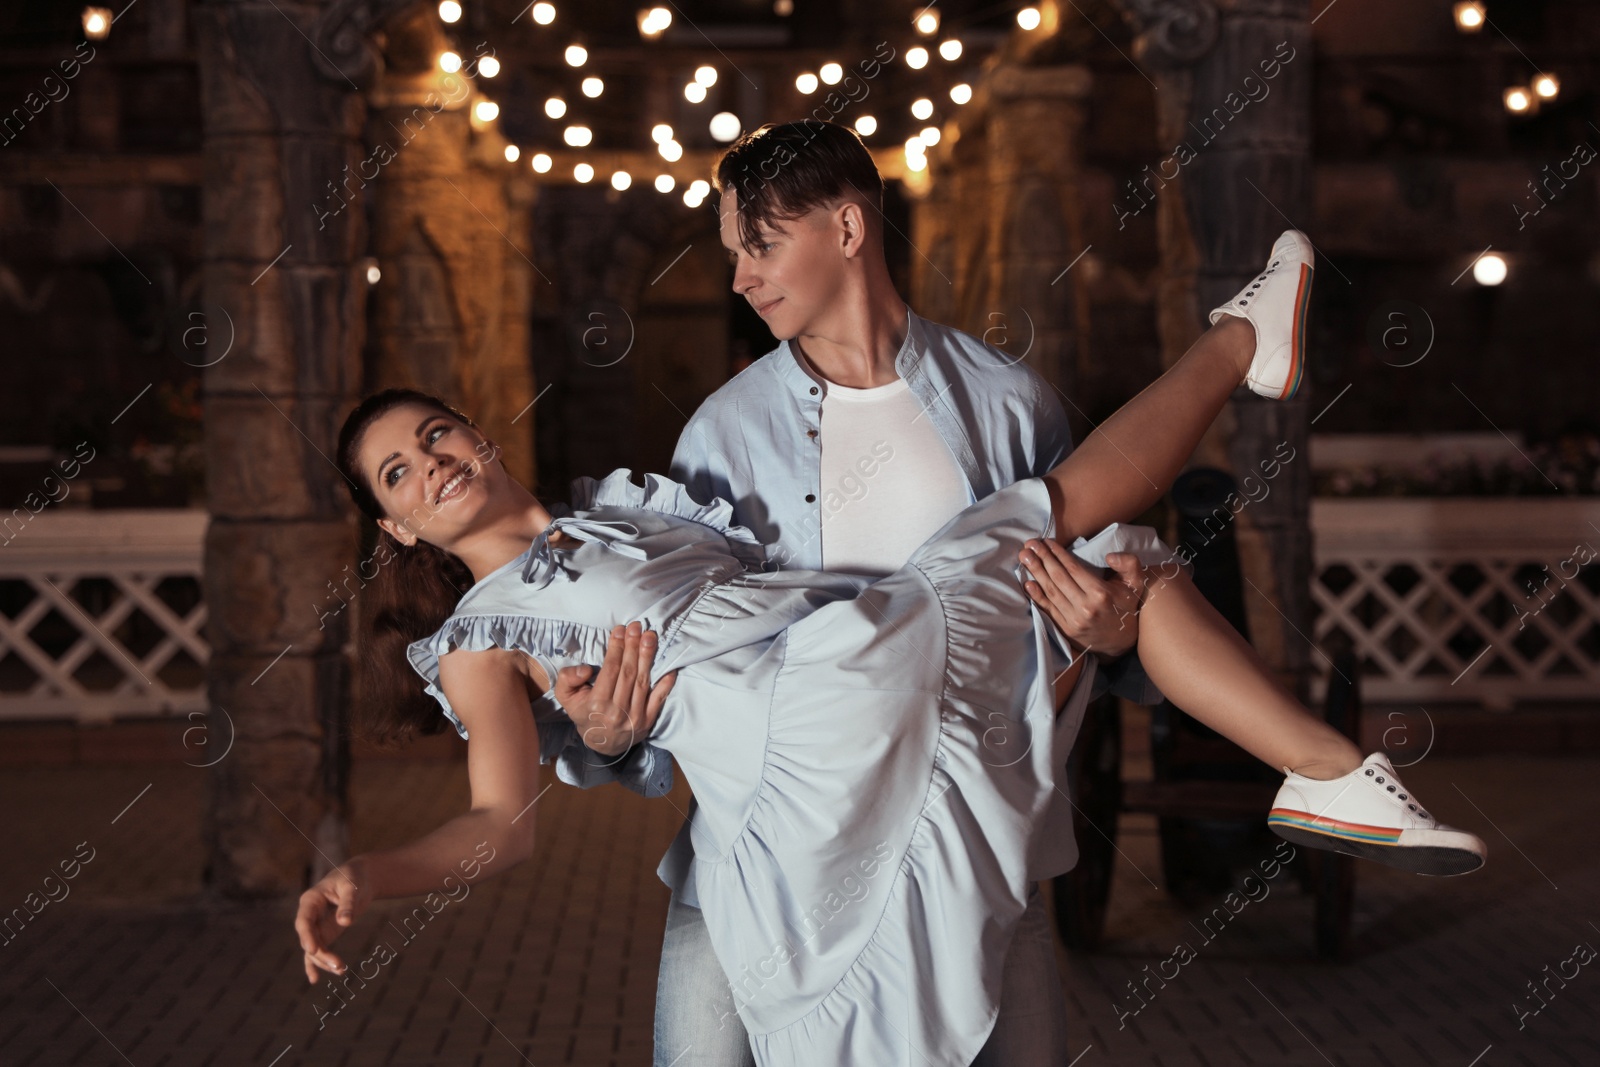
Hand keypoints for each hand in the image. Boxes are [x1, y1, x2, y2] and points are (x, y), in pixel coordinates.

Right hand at [295, 856, 372, 983]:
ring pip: (313, 948)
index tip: (313, 950)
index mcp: (311, 900)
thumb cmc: (354, 878)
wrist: (359, 878)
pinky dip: (316, 964)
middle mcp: (309, 915)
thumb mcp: (352, 887)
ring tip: (342, 970)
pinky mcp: (324, 933)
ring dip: (324, 961)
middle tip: (339, 965)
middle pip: (309, 938)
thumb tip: (345, 922)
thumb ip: (348, 903)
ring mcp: (315, 925)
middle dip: (321, 954)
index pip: (304, 921)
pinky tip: (314, 980)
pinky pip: (317, 951)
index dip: (307, 936)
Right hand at [552, 621, 676, 756]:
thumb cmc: (584, 714)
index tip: (620, 630)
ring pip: (643, 681)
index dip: (616, 648)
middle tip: (637, 627)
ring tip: (650, 636)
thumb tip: (585, 669)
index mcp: (597, 704)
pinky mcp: (648, 721)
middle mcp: (617, 711)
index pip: (610, 670)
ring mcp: (635, 717)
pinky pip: (659, 699)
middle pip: (628, 672)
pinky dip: (666, 683)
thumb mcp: (566, 698)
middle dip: (633, 646)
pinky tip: (670, 666)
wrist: (602, 744)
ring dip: (648, 656)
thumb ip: (567, 680)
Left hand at [1018, 540, 1146, 658]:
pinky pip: (1048, 610)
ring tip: (1024, 557)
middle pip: (1058, 578)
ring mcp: (1074, 620)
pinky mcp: (1066, 630)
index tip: (1047, 541)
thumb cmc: (1126, 607)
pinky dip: (1036, 596)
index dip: (1058, 554)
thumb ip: (1129, 564)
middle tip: (1029, 544)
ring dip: (1035, 572)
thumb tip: (1110, 556)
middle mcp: (1085, 607)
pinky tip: (1027, 583)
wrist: (1122, 642)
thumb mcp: (1135, 584)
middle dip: (1042, 558)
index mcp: (1101, 593)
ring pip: (1051, 592)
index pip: (1073, 569)